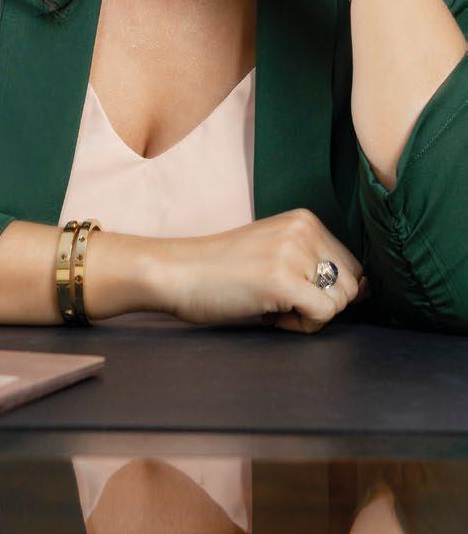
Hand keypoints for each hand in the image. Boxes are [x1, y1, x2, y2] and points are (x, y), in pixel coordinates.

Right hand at [156, 209, 369, 331]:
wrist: (178, 272)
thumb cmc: (223, 270)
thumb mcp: (276, 252)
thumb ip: (316, 264)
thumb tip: (367, 289)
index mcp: (305, 219)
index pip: (352, 266)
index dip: (327, 291)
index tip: (292, 292)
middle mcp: (305, 229)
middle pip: (352, 286)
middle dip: (322, 305)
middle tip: (281, 303)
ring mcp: (294, 252)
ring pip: (341, 303)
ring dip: (311, 317)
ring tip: (273, 307)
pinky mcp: (283, 279)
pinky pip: (323, 315)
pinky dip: (301, 326)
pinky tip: (270, 315)